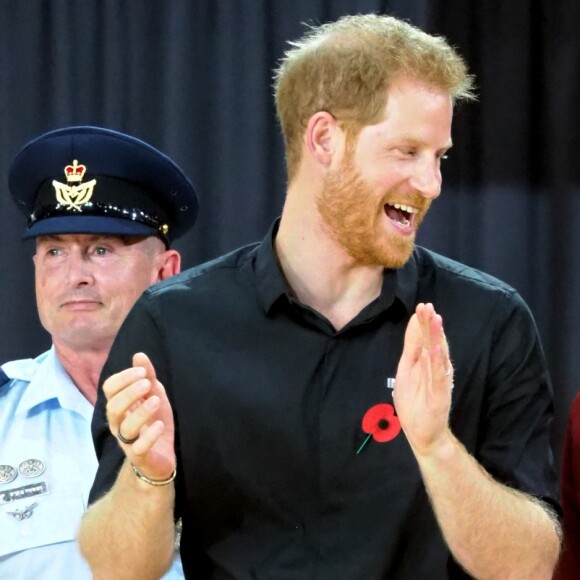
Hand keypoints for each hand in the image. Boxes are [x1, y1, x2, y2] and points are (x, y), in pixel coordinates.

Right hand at [103, 352, 175, 479]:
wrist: (162, 457)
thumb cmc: (154, 422)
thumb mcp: (154, 395)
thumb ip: (147, 377)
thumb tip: (139, 355)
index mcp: (120, 407)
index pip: (109, 389)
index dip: (123, 378)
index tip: (143, 372)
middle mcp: (118, 424)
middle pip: (113, 407)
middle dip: (129, 393)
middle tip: (147, 384)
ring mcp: (127, 441)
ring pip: (124, 428)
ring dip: (140, 412)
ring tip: (156, 400)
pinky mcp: (139, 456)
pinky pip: (138, 448)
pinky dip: (149, 435)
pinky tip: (158, 424)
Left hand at [393, 303, 453, 455]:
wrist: (422, 433)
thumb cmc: (415, 401)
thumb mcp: (407, 369)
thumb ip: (412, 347)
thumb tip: (414, 322)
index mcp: (427, 361)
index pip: (425, 337)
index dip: (423, 322)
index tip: (422, 305)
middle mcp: (436, 368)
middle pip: (433, 342)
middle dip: (430, 324)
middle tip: (427, 306)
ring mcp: (439, 380)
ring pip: (438, 355)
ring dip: (437, 338)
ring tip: (435, 320)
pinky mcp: (441, 395)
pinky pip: (440, 376)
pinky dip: (439, 363)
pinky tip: (436, 350)